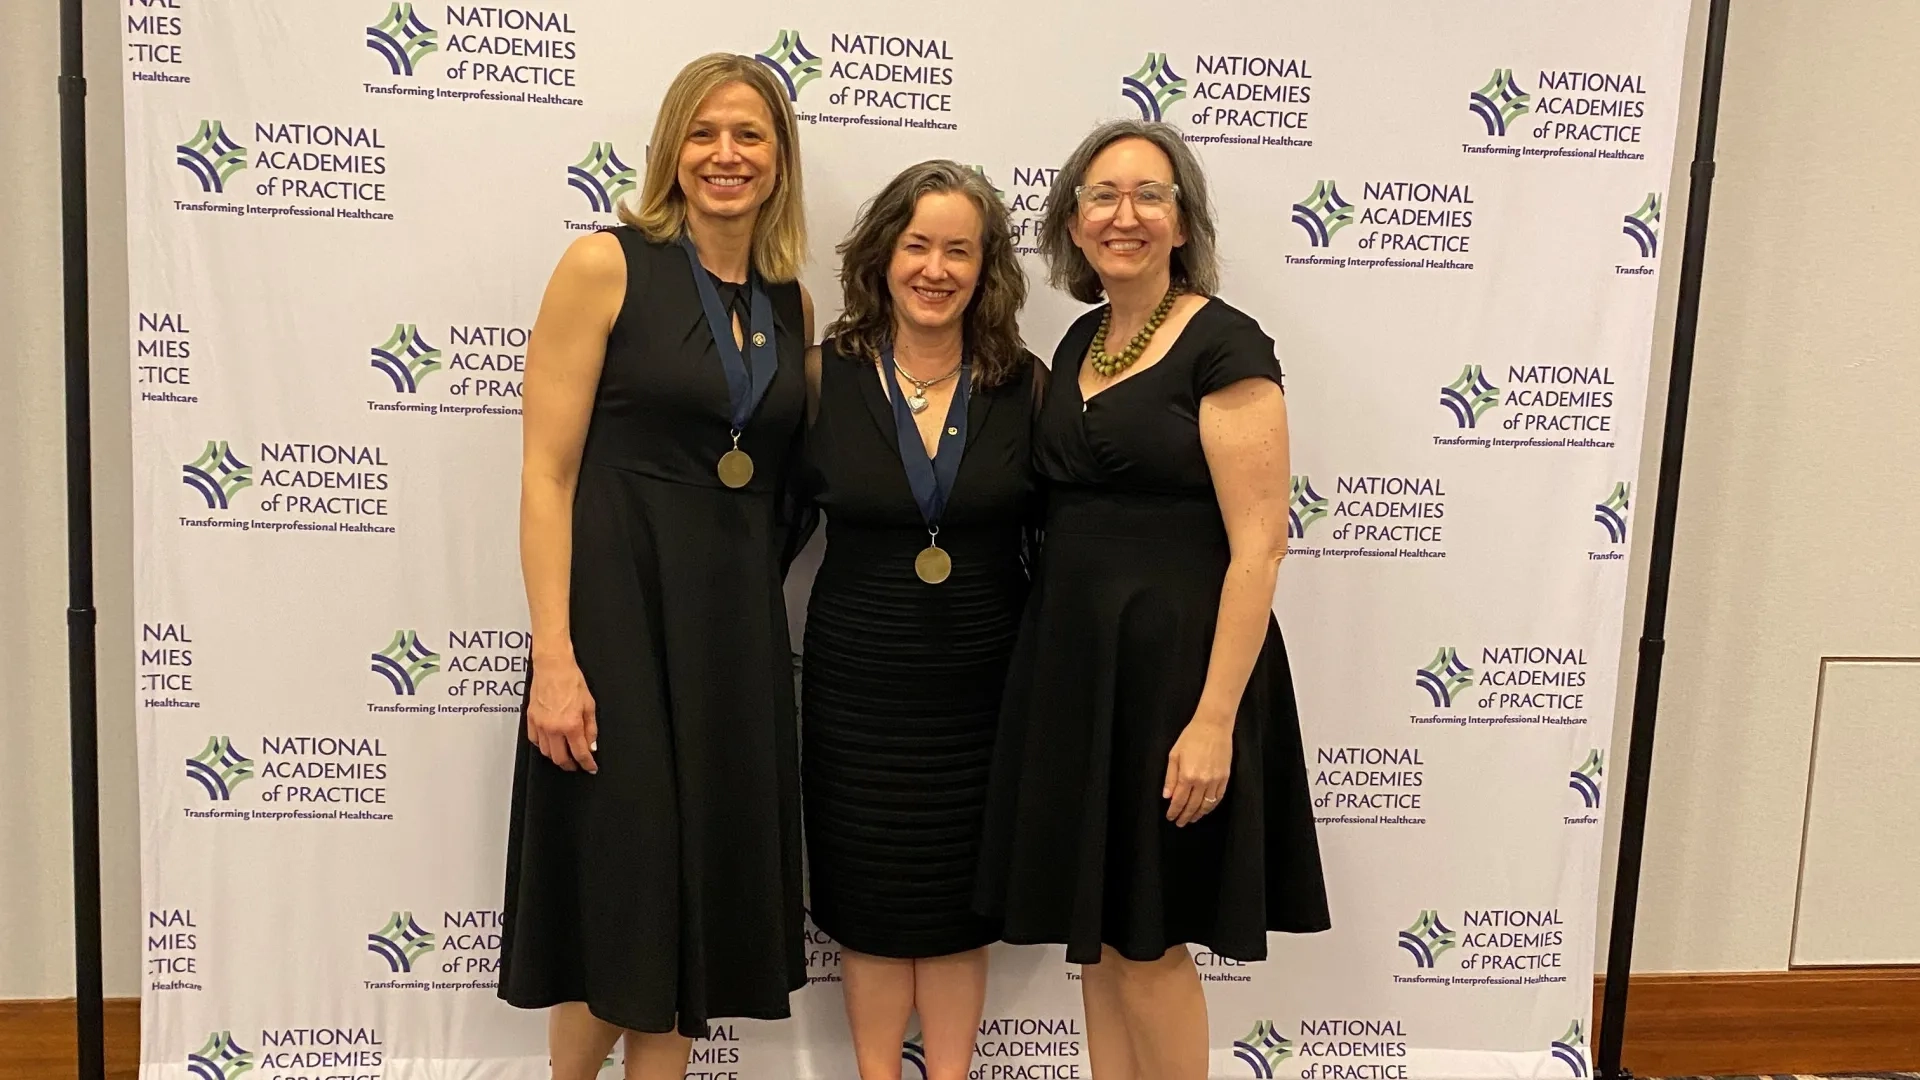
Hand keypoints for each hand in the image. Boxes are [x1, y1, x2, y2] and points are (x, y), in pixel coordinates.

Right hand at [527, 655, 597, 773]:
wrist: (553, 668)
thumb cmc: (572, 681)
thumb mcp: (589, 705)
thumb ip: (590, 729)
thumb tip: (591, 746)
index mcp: (570, 725)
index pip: (580, 753)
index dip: (587, 764)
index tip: (590, 768)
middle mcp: (553, 728)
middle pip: (560, 759)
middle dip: (570, 765)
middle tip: (577, 764)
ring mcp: (539, 725)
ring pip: (546, 752)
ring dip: (556, 756)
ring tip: (565, 754)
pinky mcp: (530, 720)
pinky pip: (535, 741)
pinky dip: (543, 746)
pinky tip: (550, 743)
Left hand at [1164, 711, 1232, 826]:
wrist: (1213, 726)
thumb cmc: (1191, 737)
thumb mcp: (1174, 755)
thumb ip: (1170, 778)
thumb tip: (1167, 796)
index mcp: (1187, 775)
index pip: (1179, 800)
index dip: (1174, 811)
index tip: (1170, 817)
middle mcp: (1202, 781)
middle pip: (1192, 806)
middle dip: (1185, 816)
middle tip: (1180, 822)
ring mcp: (1215, 781)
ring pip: (1206, 805)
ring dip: (1198, 814)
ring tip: (1192, 819)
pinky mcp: (1225, 778)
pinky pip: (1218, 798)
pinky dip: (1211, 806)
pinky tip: (1206, 809)